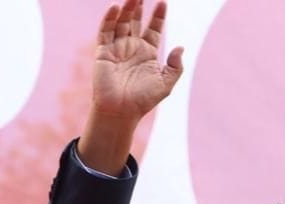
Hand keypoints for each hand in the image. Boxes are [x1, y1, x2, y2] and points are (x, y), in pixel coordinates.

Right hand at [78, 0, 184, 173]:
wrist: (121, 111)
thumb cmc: (143, 100)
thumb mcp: (166, 84)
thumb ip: (175, 66)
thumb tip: (180, 47)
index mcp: (148, 54)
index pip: (154, 29)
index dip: (159, 16)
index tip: (164, 2)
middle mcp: (132, 48)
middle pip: (136, 21)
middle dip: (139, 6)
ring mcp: (117, 49)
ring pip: (122, 23)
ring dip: (126, 8)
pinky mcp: (103, 52)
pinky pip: (106, 32)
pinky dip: (109, 19)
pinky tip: (115, 7)